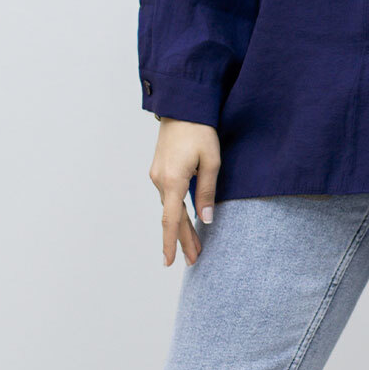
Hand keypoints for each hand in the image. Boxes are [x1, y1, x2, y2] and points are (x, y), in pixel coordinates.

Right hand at [149, 119, 220, 266]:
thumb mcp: (211, 162)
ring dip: (181, 227)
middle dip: (182, 241)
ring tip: (193, 246)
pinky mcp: (160, 170)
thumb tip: (205, 219)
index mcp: (173, 180)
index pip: (170, 220)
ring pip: (170, 208)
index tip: (170, 262)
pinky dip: (176, 212)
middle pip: (171, 218)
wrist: (182, 107)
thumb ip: (207, 192)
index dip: (171, 243)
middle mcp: (160, 180)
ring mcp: (157, 175)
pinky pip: (168, 197)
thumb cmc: (200, 131)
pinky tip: (185, 221)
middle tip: (193, 261)